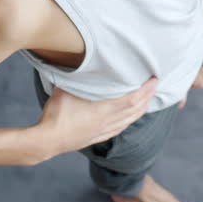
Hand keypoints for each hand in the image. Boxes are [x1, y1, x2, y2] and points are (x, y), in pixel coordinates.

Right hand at [38, 75, 158, 157]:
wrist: (47, 140)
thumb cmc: (56, 114)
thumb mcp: (66, 88)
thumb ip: (77, 76)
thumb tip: (79, 61)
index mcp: (104, 109)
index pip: (132, 99)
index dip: (145, 90)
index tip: (154, 80)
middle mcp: (107, 122)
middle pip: (134, 110)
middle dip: (147, 98)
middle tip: (155, 87)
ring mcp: (102, 131)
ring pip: (128, 121)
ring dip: (140, 110)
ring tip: (147, 102)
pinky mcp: (96, 138)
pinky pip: (119, 129)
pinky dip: (129, 122)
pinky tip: (129, 121)